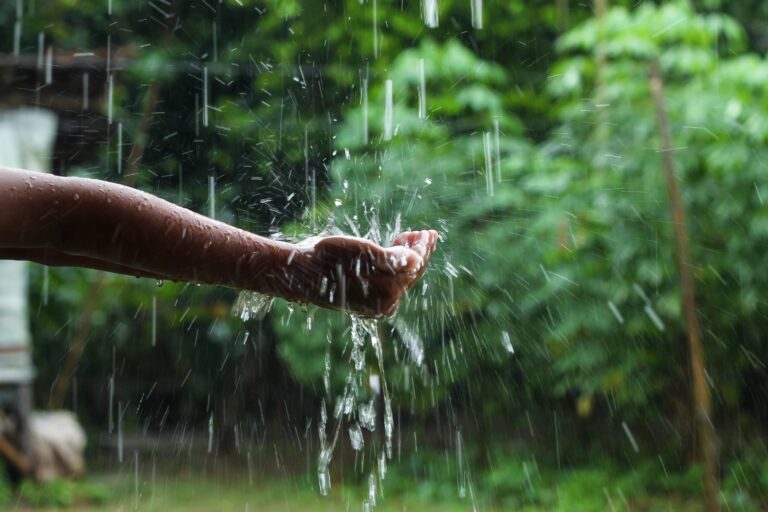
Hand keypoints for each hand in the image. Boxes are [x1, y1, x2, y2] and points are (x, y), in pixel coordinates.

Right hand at [297, 230, 437, 316]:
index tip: (428, 232)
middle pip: (411, 273)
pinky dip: (395, 265)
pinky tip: (395, 251)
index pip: (414, 265)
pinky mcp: (367, 301)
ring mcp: (377, 304)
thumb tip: (416, 261)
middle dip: (419, 251)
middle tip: (428, 233)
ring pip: (401, 277)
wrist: (302, 273)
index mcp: (388, 291)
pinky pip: (390, 282)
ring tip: (411, 238)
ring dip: (408, 256)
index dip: (421, 247)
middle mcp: (386, 302)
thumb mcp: (365, 252)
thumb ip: (394, 257)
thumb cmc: (331, 258)